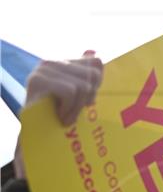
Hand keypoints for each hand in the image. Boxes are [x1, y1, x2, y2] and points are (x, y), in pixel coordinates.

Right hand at [13, 51, 102, 178]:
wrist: (36, 138)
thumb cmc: (58, 118)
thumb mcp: (78, 98)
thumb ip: (86, 77)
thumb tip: (94, 52)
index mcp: (64, 63)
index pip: (96, 63)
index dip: (98, 84)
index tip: (89, 100)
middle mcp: (52, 62)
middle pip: (93, 75)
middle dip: (89, 98)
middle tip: (75, 111)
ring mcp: (43, 70)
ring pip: (83, 85)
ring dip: (78, 107)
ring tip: (67, 117)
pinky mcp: (38, 81)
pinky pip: (71, 91)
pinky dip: (70, 108)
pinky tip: (62, 117)